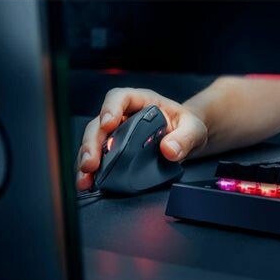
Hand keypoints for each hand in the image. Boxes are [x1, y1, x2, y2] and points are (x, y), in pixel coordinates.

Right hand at [76, 88, 207, 190]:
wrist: (188, 138)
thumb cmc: (187, 126)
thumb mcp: (194, 129)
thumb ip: (185, 138)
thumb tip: (169, 150)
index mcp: (142, 102)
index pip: (120, 97)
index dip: (110, 108)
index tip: (108, 124)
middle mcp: (124, 116)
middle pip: (99, 123)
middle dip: (92, 142)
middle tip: (92, 161)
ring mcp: (117, 134)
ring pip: (94, 142)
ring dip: (87, 159)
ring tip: (85, 176)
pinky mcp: (116, 151)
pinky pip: (100, 158)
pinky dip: (92, 171)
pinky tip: (88, 182)